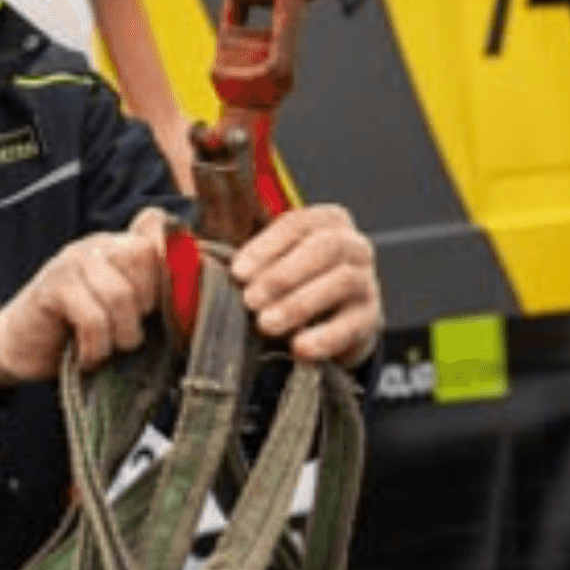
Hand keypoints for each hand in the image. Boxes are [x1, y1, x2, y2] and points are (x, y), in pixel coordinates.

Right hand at [0, 207, 170, 384]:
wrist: (17, 347)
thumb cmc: (79, 332)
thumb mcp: (124, 312)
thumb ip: (153, 296)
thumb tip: (195, 298)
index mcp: (120, 245)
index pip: (158, 225)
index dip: (172, 257)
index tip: (167, 298)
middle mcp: (98, 245)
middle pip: (146, 257)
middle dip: (147, 304)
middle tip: (129, 329)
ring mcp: (73, 261)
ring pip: (122, 294)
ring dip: (122, 335)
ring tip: (109, 348)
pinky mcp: (53, 287)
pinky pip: (93, 318)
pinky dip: (96, 348)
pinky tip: (87, 356)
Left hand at [231, 204, 380, 367]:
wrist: (331, 324)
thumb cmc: (292, 285)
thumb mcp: (272, 263)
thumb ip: (247, 256)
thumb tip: (197, 254)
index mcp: (327, 221)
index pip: (297, 223)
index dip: (266, 246)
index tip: (238, 272)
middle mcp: (353, 244)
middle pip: (324, 248)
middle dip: (282, 275)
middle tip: (250, 300)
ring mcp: (367, 280)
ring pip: (340, 282)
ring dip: (299, 303)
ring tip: (266, 324)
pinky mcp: (371, 318)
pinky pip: (352, 325)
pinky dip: (324, 337)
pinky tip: (299, 348)